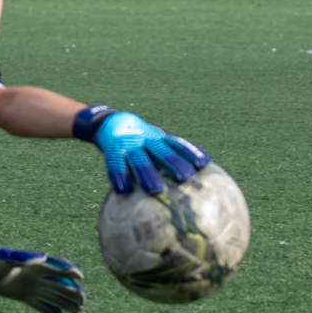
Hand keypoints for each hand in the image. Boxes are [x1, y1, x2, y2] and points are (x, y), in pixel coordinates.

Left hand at [0, 237, 84, 312]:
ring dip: (66, 303)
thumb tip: (39, 258)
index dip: (70, 272)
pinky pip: (40, 305)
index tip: (80, 278)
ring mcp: (32, 287)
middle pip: (60, 284)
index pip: (57, 269)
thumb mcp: (6, 258)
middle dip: (73, 292)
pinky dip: (50, 312)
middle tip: (84, 301)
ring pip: (53, 296)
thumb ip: (21, 258)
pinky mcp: (25, 296)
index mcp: (35, 265)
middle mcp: (37, 277)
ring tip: (79, 311)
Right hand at [73, 106, 210, 193]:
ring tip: (155, 190)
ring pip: (139, 160)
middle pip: (162, 152)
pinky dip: (119, 176)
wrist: (107, 122)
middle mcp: (144, 140)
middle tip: (186, 178)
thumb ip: (164, 156)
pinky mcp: (111, 149)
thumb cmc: (136, 141)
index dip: (190, 152)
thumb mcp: (151, 142)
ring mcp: (128, 144)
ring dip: (148, 175)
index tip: (204, 163)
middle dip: (174, 164)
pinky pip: (114, 164)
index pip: (176, 144)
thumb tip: (187, 179)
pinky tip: (123, 190)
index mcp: (157, 138)